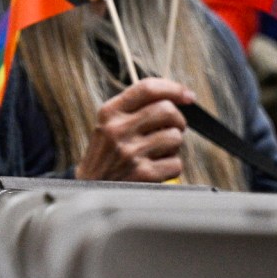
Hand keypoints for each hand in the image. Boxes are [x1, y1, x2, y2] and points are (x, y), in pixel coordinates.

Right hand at [74, 76, 194, 182]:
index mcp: (110, 112)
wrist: (89, 189)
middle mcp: (118, 130)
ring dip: (173, 145)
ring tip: (159, 150)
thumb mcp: (110, 123)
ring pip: (175, 137)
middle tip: (173, 128)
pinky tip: (157, 167)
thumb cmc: (107, 153)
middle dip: (178, 120)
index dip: (173, 89)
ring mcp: (130, 153)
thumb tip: (182, 96)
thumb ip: (137, 107)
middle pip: (167, 110)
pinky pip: (176, 163)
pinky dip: (172, 166)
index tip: (187, 96)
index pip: (148, 88)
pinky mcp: (143, 175)